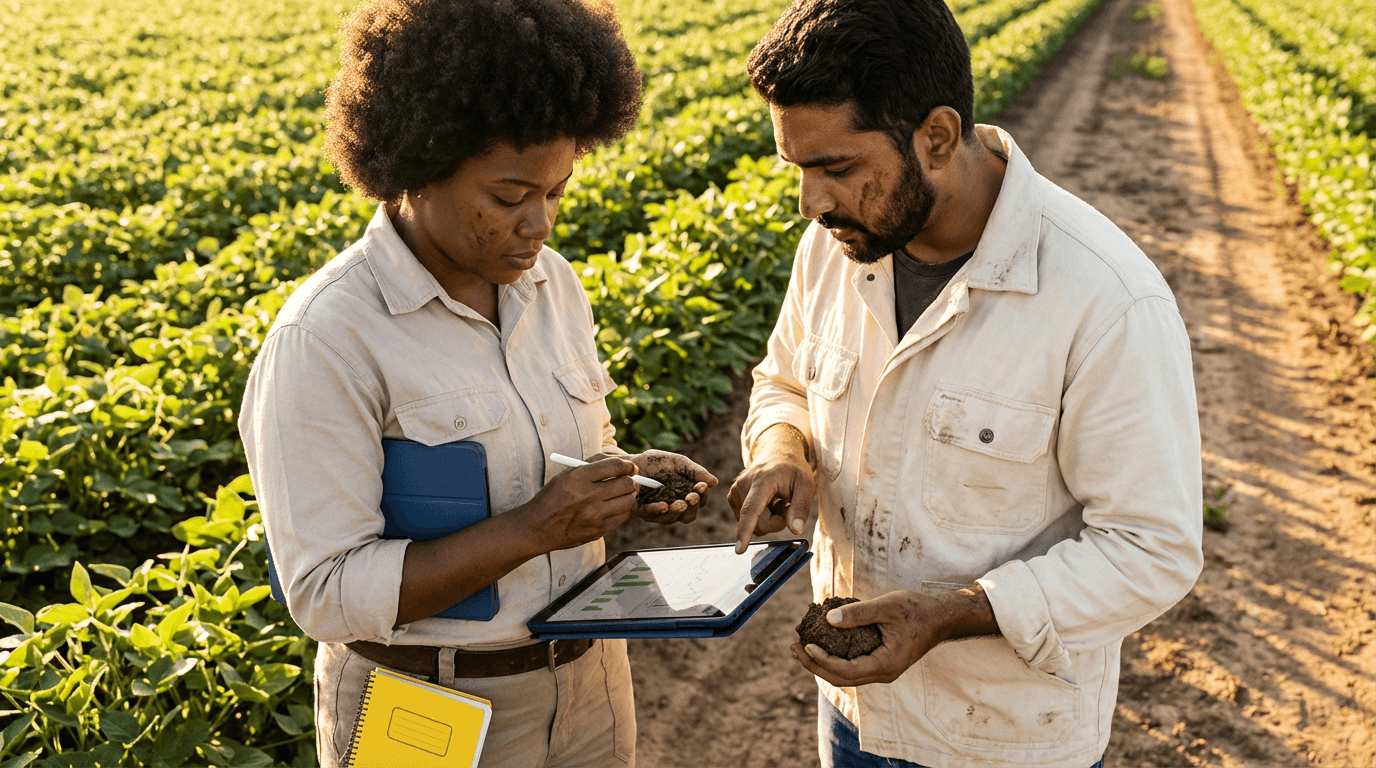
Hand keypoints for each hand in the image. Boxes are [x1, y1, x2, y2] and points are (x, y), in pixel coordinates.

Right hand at [517, 456, 639, 550]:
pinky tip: (613, 507)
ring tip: (621, 494)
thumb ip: (592, 465)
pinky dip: (621, 510)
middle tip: (629, 480)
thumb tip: (621, 462)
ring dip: (628, 496)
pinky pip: (622, 517)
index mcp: (578, 478)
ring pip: (628, 501)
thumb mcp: (567, 475)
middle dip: (631, 480)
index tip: (630, 467)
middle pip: (626, 484)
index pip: (615, 466)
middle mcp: (587, 496)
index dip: (627, 465)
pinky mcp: (598, 530)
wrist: (538, 527)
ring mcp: (594, 515)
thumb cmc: (554, 497)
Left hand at [625, 449, 717, 523]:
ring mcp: (658, 509)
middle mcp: (673, 504)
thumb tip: (714, 482)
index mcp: (684, 493)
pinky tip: (663, 505)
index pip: (699, 501)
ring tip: (679, 503)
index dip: (702, 496)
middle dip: (692, 507)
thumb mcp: (679, 463)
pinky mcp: (642, 510)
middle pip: (688, 515)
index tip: (700, 486)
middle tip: (691, 497)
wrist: (632, 461)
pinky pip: (652, 516)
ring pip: (671, 519)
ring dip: (677, 512)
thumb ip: (696, 472)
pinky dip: (658, 511)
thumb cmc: (657, 462)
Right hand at [728, 423, 815, 552]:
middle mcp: (743, 485)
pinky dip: (760, 514)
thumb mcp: (807, 485)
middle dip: (776, 522)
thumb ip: (801, 507)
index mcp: (762, 481)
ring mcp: (735, 491)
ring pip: (752, 524)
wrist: (777, 454)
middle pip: (758, 524)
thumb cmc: (794, 469)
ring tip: (775, 499)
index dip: (745, 531)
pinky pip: (747, 519)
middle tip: (785, 505)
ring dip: (768, 518)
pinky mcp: (733, 496)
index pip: (752, 510)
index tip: (739, 548)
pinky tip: (766, 500)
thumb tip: (795, 530)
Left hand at [791, 588, 999, 685]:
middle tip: (793, 648)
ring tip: (801, 647)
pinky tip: (823, 643)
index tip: (805, 645)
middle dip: (814, 665)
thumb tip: (828, 619)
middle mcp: (882, 673)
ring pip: (846, 675)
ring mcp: (882, 671)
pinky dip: (835, 659)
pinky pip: (853, 667)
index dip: (822, 660)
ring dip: (822, 664)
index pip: (845, 670)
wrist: (941, 618)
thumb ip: (858, 613)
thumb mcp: (886, 606)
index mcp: (884, 664)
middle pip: (841, 678)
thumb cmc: (917, 610)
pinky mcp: (880, 663)